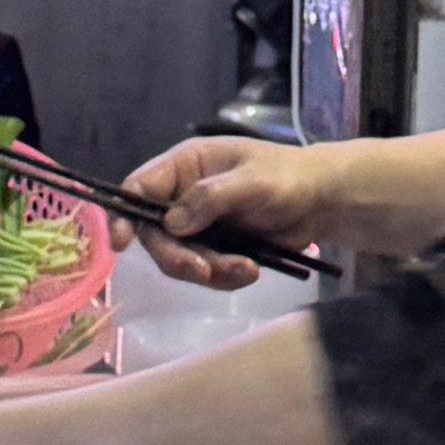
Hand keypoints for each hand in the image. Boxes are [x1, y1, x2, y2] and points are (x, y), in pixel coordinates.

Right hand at [122, 133, 321, 286]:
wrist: (323, 202)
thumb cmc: (287, 177)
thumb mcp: (252, 180)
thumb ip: (211, 197)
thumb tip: (171, 222)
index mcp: (185, 166)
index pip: (139, 187)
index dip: (124, 214)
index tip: (121, 243)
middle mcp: (183, 196)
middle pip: (156, 234)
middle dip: (178, 256)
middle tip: (204, 271)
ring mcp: (199, 225)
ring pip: (181, 258)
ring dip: (209, 270)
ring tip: (246, 269)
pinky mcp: (216, 249)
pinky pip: (205, 271)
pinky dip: (225, 277)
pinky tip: (251, 271)